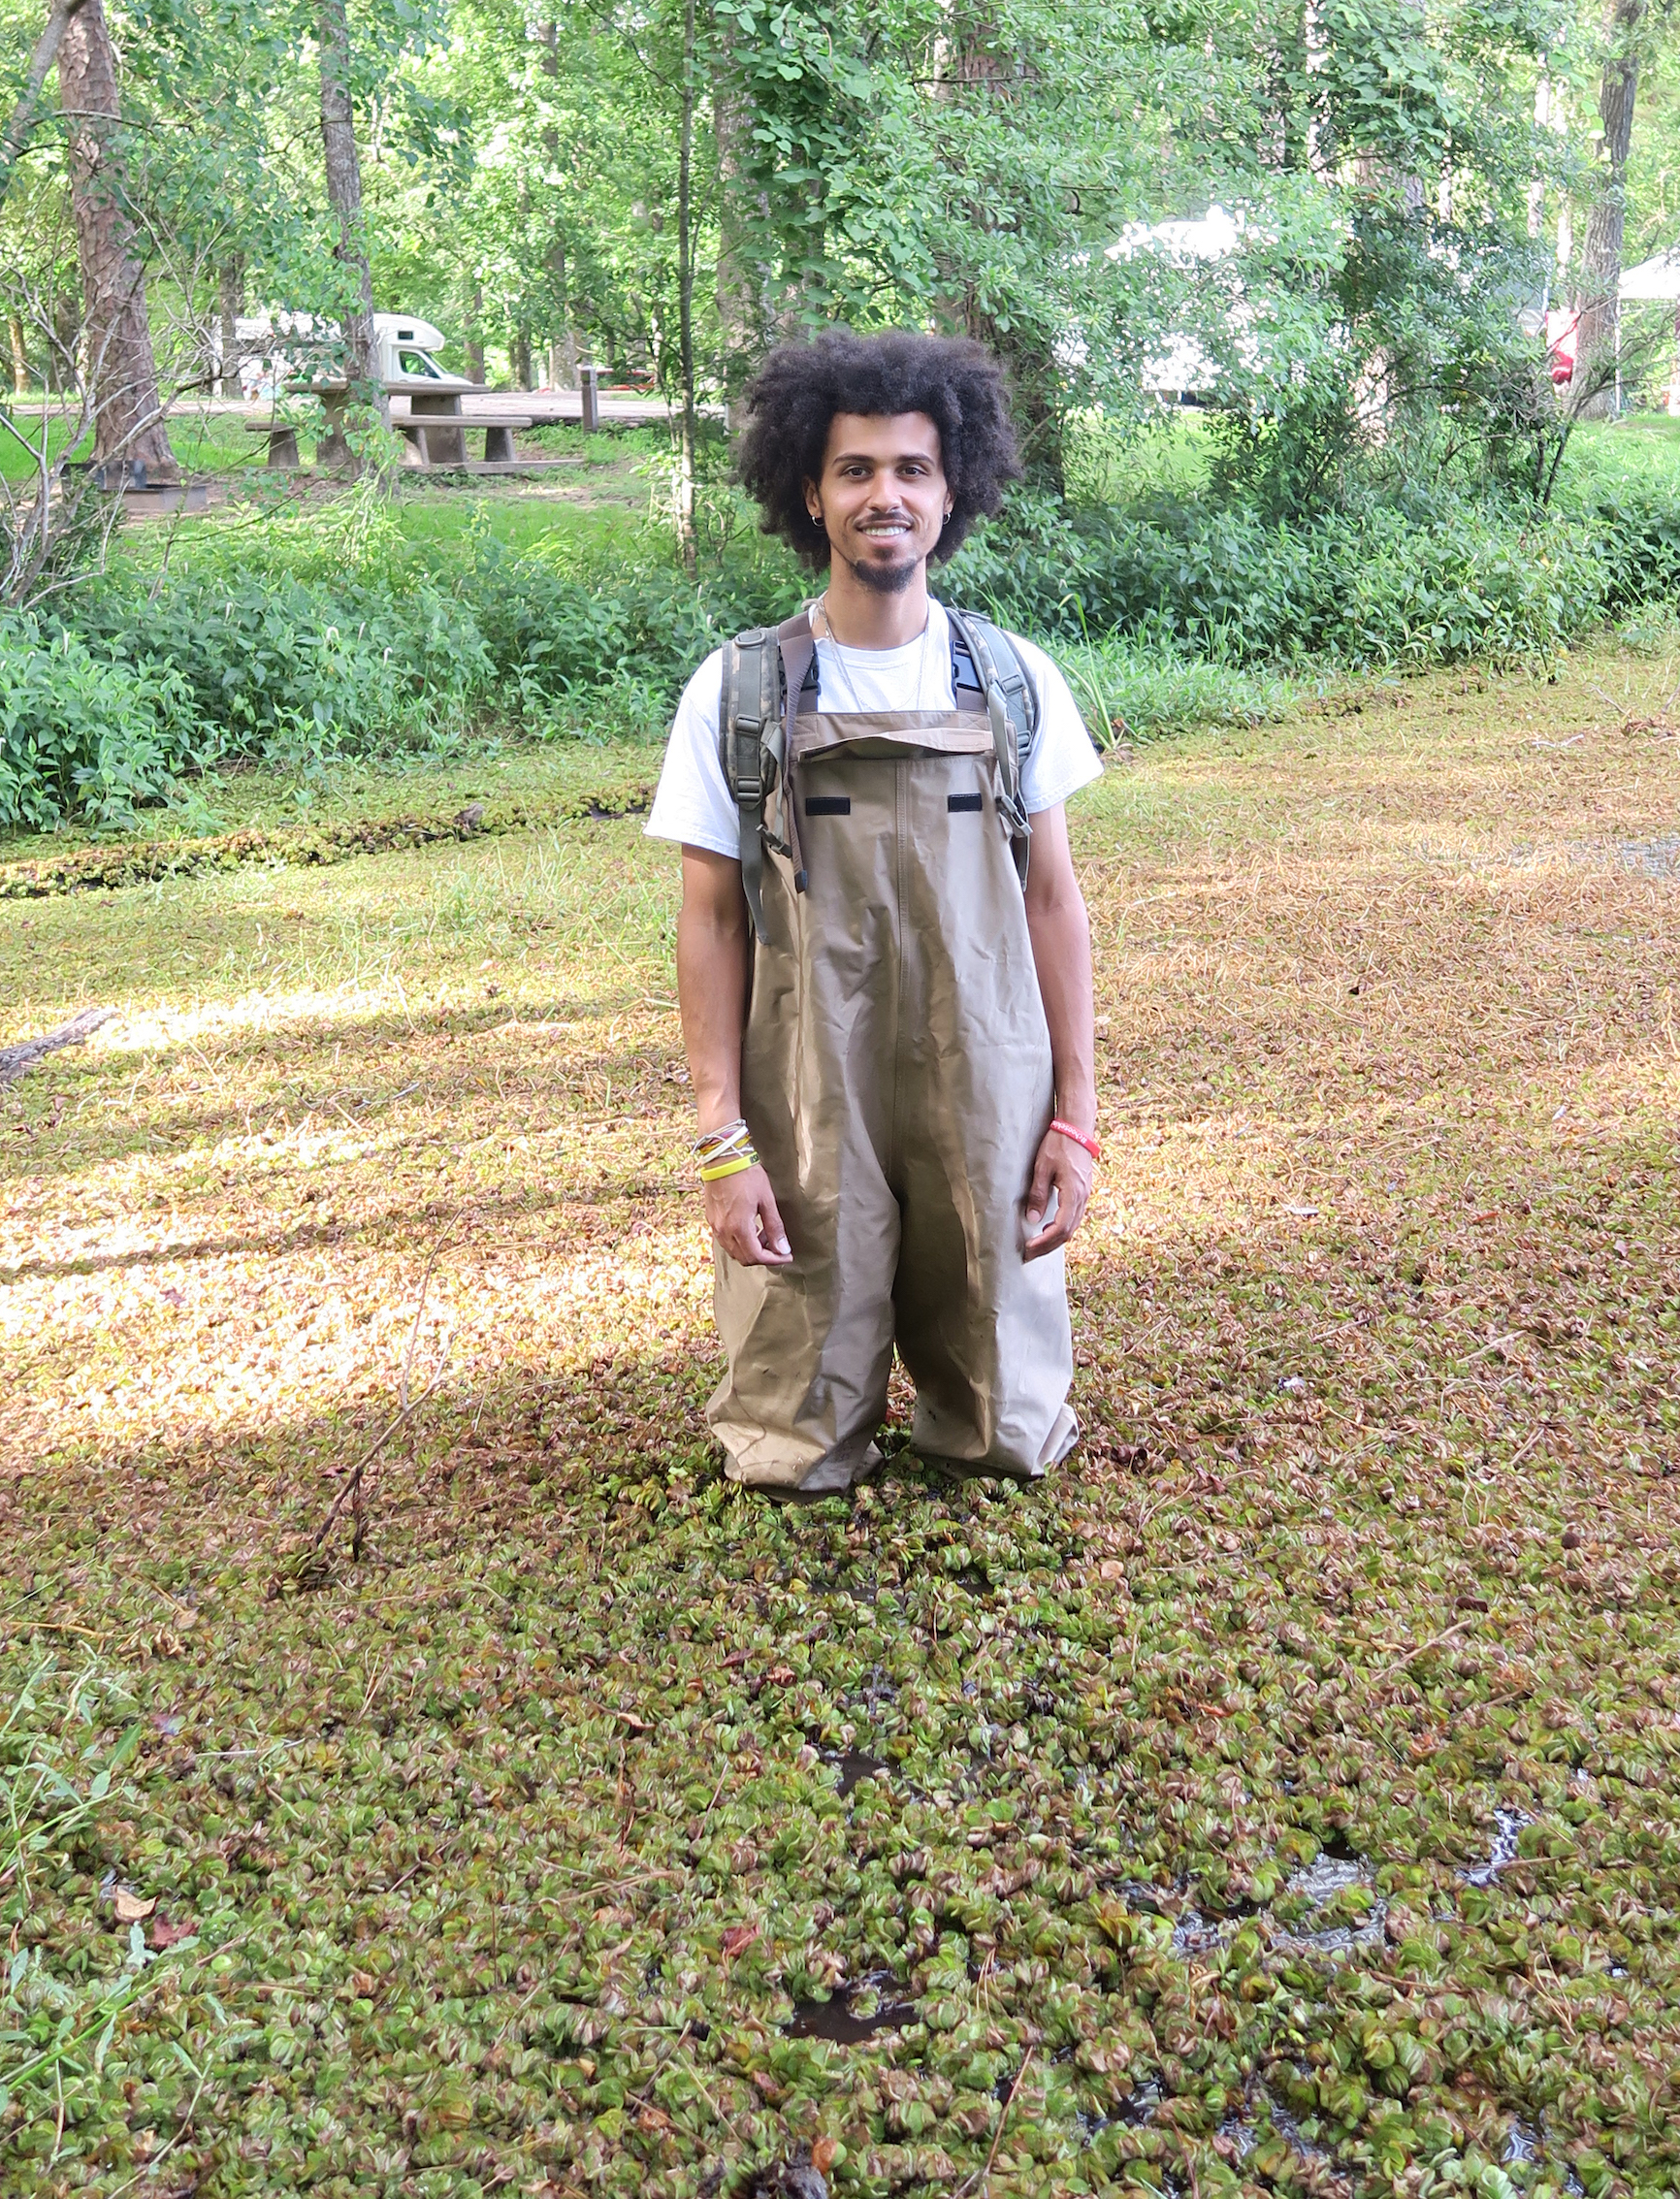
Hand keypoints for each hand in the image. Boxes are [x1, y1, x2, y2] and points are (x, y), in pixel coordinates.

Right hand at [705, 1163, 791, 1266]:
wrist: (722, 1158)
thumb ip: (775, 1227)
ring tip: (764, 1234)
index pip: (756, 1257)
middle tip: (777, 1245)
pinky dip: (740, 1241)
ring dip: (751, 1249)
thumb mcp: (766, 1200)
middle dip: (763, 1256)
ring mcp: (715, 1226)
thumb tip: (783, 1248)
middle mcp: (723, 1231)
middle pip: (744, 1258)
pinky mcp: (711, 1219)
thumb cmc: (746, 1175)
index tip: (786, 1256)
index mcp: (738, 1227)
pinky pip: (725, 1240)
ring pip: (734, 1251)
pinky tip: (750, 1227)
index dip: (774, 1259)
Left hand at [1023, 1127, 1092, 1259]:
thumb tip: (1033, 1219)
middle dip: (1048, 1246)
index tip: (1029, 1249)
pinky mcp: (1083, 1191)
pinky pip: (1074, 1217)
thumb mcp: (1042, 1168)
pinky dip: (1062, 1228)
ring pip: (1072, 1226)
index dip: (1045, 1242)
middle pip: (1068, 1232)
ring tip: (1037, 1246)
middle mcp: (1083, 1197)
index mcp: (1073, 1193)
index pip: (1060, 1228)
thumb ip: (1038, 1194)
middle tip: (1030, 1254)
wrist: (1077, 1128)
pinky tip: (1049, 1228)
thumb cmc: (1058, 1145)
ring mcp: (1085, 1195)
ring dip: (1055, 1239)